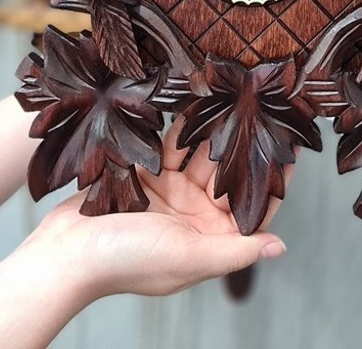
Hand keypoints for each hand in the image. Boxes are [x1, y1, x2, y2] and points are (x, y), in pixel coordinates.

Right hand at [26, 123, 287, 301]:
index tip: (294, 148)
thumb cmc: (128, 261)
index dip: (274, 179)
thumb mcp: (188, 258)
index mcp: (211, 239)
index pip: (253, 207)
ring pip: (201, 155)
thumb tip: (281, 247)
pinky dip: (183, 127)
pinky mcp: (146, 176)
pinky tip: (197, 102)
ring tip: (237, 98)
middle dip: (245, 144)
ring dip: (215, 131)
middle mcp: (195, 216)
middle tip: (264, 109)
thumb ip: (236, 251)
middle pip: (229, 174)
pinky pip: (171, 146)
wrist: (66, 253)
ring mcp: (171, 195)